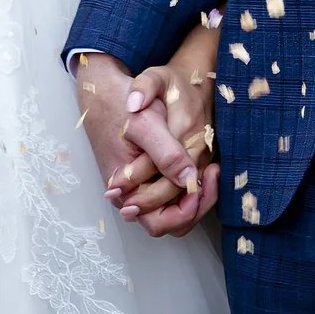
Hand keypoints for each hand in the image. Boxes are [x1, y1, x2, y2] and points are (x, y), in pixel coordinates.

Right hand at [75, 51, 212, 237]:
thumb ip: (166, 154)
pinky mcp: (146, 177)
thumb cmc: (119, 105)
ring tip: (209, 171)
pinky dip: (188, 185)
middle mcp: (131, 195)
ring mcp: (139, 187)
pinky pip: (171, 195)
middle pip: (170, 222)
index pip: (162, 221)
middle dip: (195, 204)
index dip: (187, 207)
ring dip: (194, 196)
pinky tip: (201, 166)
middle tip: (211, 176)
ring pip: (173, 209)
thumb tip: (189, 181)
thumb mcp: (144, 123)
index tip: (203, 178)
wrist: (102, 90)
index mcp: (125, 189)